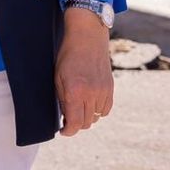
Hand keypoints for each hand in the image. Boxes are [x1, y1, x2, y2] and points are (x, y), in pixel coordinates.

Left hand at [56, 7, 112, 135]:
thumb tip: (65, 117)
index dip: (68, 131)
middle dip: (76, 124)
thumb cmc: (68, 55)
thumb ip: (62, 98)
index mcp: (75, 91)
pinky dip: (98, 110)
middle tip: (68, 118)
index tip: (63, 131)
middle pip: (86, 123)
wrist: (87, 38)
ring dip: (87, 116)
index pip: (75, 123)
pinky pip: (106, 110)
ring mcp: (103, 92)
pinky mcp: (111, 89)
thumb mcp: (58, 77)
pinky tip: (90, 102)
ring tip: (78, 107)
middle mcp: (91, 94)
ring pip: (96, 117)